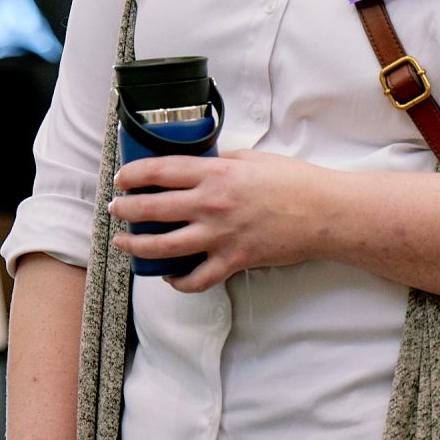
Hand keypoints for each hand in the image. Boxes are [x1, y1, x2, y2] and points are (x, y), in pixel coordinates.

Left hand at [108, 150, 331, 291]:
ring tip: (124, 244)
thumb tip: (197, 164)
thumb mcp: (252, 158)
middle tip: (115, 210)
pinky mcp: (234, 260)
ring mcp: (221, 235)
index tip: (121, 179)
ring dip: (136, 246)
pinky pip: (196, 279)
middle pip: (152, 208)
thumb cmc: (293, 182)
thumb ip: (221, 161)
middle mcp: (212, 204)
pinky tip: (169, 275)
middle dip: (125, 210)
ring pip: (164, 247)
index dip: (132, 174)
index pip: (160, 171)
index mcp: (216, 173)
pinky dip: (178, 281)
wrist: (324, 213)